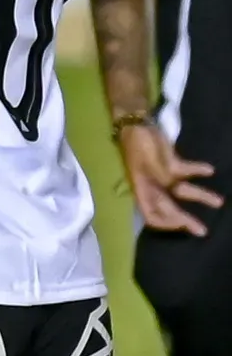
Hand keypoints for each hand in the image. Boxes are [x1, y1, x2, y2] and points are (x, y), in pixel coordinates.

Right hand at [121, 119, 221, 235]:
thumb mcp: (151, 162)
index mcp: (143, 190)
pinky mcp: (171, 165)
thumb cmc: (140, 145)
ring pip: (182, 192)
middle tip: (203, 231)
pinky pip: (187, 173)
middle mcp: (153, 188)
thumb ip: (165, 176)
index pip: (152, 216)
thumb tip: (176, 188)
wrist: (137, 125)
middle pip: (169, 209)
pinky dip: (198, 172)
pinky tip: (209, 170)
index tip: (183, 223)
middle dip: (186, 220)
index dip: (167, 223)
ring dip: (200, 196)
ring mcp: (162, 178)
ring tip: (218, 201)